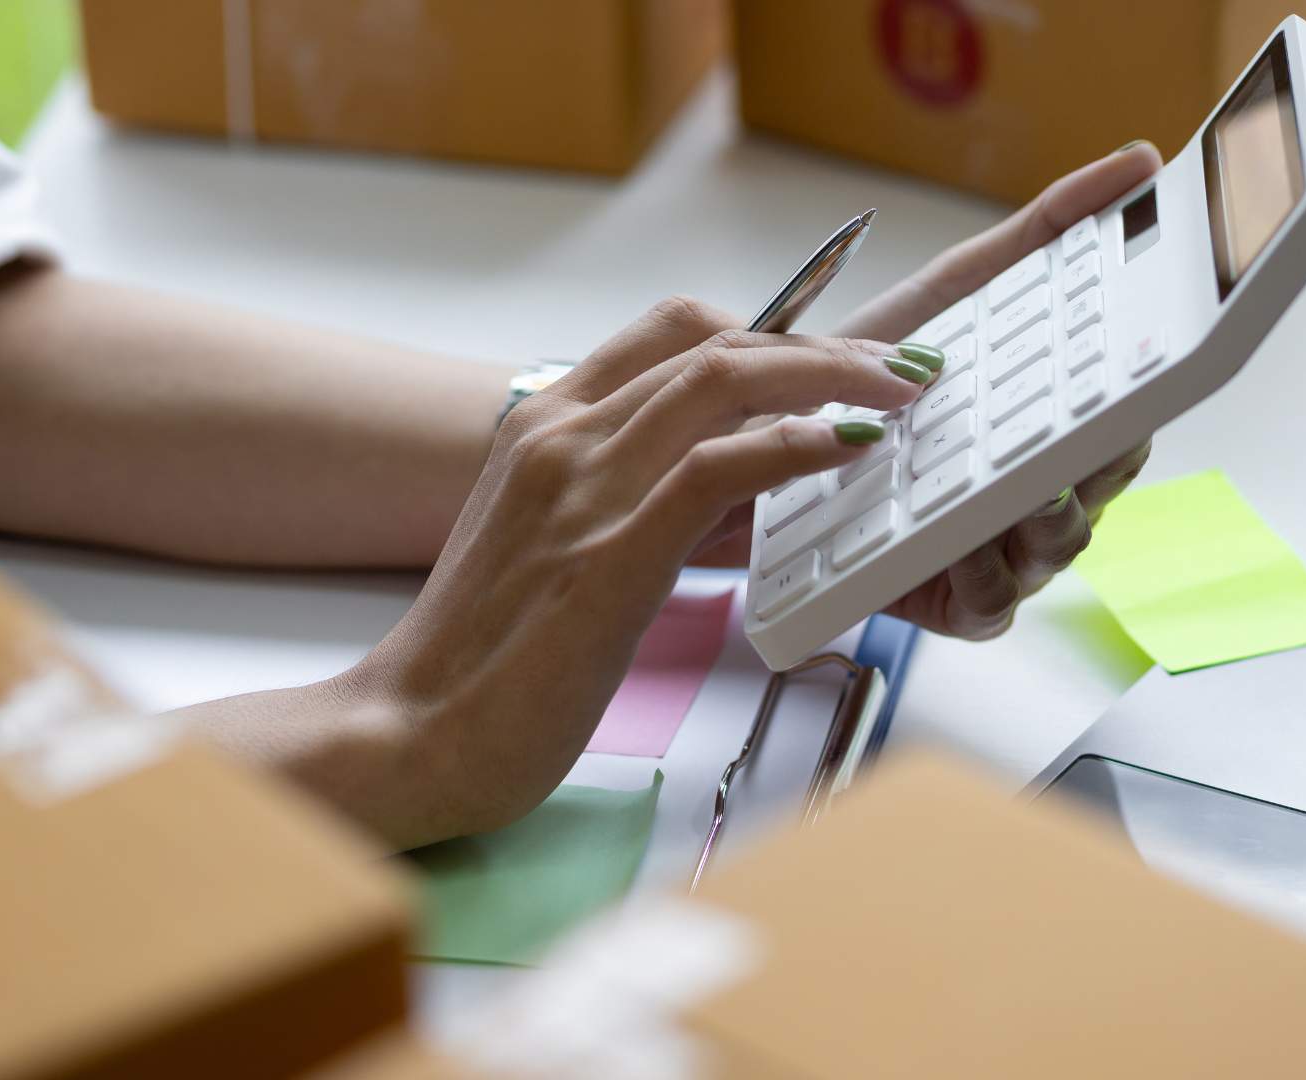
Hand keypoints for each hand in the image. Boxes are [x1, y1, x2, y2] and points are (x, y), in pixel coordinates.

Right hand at [310, 299, 930, 845]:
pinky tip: (849, 446)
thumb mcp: (555, 550)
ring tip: (897, 396)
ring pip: (725, 380)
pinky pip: (721, 467)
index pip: (669, 334)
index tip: (833, 360)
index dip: (769, 330)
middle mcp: (561, 435)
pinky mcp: (610, 553)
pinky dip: (796, 442)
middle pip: (713, 341)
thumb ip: (623, 503)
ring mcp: (583, 486)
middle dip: (821, 345)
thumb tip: (721, 498)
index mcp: (542, 426)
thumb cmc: (482, 662)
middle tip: (898, 372)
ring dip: (831, 376)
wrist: (408, 734)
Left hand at [842, 141, 1161, 638]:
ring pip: (1054, 547)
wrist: (756, 431)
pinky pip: (989, 604)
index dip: (1141, 403)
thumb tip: (1134, 163)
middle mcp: (1034, 492)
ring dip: (1053, 522)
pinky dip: (986, 578)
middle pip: (1101, 489)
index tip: (1150, 370)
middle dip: (1105, 464)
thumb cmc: (865, 367)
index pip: (1123, 421)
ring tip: (1038, 490)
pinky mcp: (946, 600)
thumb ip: (1044, 230)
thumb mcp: (955, 290)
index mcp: (1048, 428)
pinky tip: (969, 549)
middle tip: (1099, 432)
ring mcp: (997, 550)